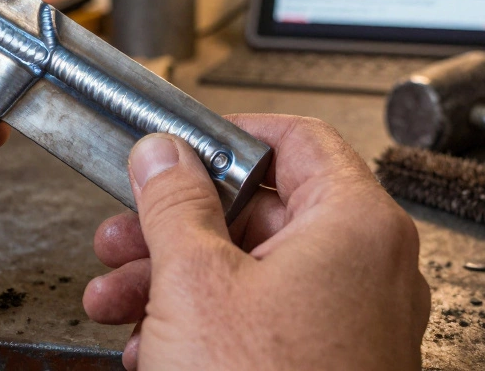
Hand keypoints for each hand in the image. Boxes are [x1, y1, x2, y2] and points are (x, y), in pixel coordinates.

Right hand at [83, 114, 429, 369]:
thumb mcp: (195, 282)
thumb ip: (174, 202)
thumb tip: (164, 154)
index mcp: (356, 225)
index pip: (299, 140)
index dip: (230, 135)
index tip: (182, 145)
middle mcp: (368, 268)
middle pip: (263, 213)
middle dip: (176, 224)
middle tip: (124, 230)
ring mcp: (354, 322)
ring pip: (254, 271)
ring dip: (174, 278)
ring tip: (116, 297)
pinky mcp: (332, 364)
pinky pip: (266, 321)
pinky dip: (206, 321)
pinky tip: (149, 343)